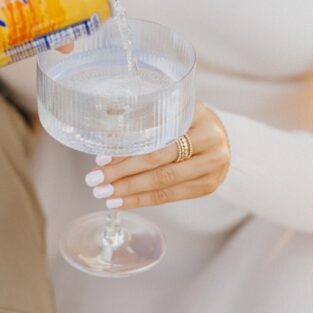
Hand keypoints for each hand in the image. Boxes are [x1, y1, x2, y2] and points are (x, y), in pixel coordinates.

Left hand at [83, 102, 230, 209]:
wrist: (218, 133)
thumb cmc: (183, 118)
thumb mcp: (167, 109)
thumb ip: (141, 118)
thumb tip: (103, 141)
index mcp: (196, 115)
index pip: (156, 138)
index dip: (127, 150)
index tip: (100, 159)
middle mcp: (210, 140)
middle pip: (160, 163)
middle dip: (122, 174)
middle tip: (94, 180)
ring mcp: (213, 165)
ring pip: (165, 183)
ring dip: (130, 191)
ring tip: (104, 194)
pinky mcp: (209, 185)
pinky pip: (172, 196)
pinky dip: (143, 200)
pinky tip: (122, 202)